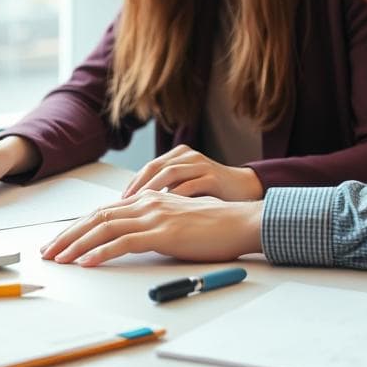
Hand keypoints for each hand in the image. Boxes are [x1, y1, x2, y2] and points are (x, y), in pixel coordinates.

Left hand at [39, 190, 263, 266]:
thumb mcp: (178, 219)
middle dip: (67, 234)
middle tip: (47, 251)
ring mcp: (154, 216)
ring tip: (58, 258)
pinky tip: (87, 262)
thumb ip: (155, 223)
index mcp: (148, 199)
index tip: (59, 241)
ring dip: (77, 244)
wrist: (241, 222)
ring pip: (104, 228)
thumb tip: (136, 237)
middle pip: (96, 217)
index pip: (103, 211)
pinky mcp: (163, 232)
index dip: (77, 226)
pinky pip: (124, 242)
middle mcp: (147, 203)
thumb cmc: (215, 225)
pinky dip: (101, 252)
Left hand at [121, 144, 264, 200]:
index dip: (132, 183)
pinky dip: (175, 197)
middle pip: (154, 168)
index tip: (120, 200)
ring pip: (169, 173)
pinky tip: (165, 210)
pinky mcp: (213, 177)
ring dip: (151, 190)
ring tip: (138, 206)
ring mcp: (201, 165)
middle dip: (136, 186)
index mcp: (179, 156)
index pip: (148, 167)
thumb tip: (135, 206)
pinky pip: (190, 185)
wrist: (246, 193)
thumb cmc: (213, 196)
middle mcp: (188, 156)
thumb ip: (165, 191)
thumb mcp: (186, 189)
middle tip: (123, 204)